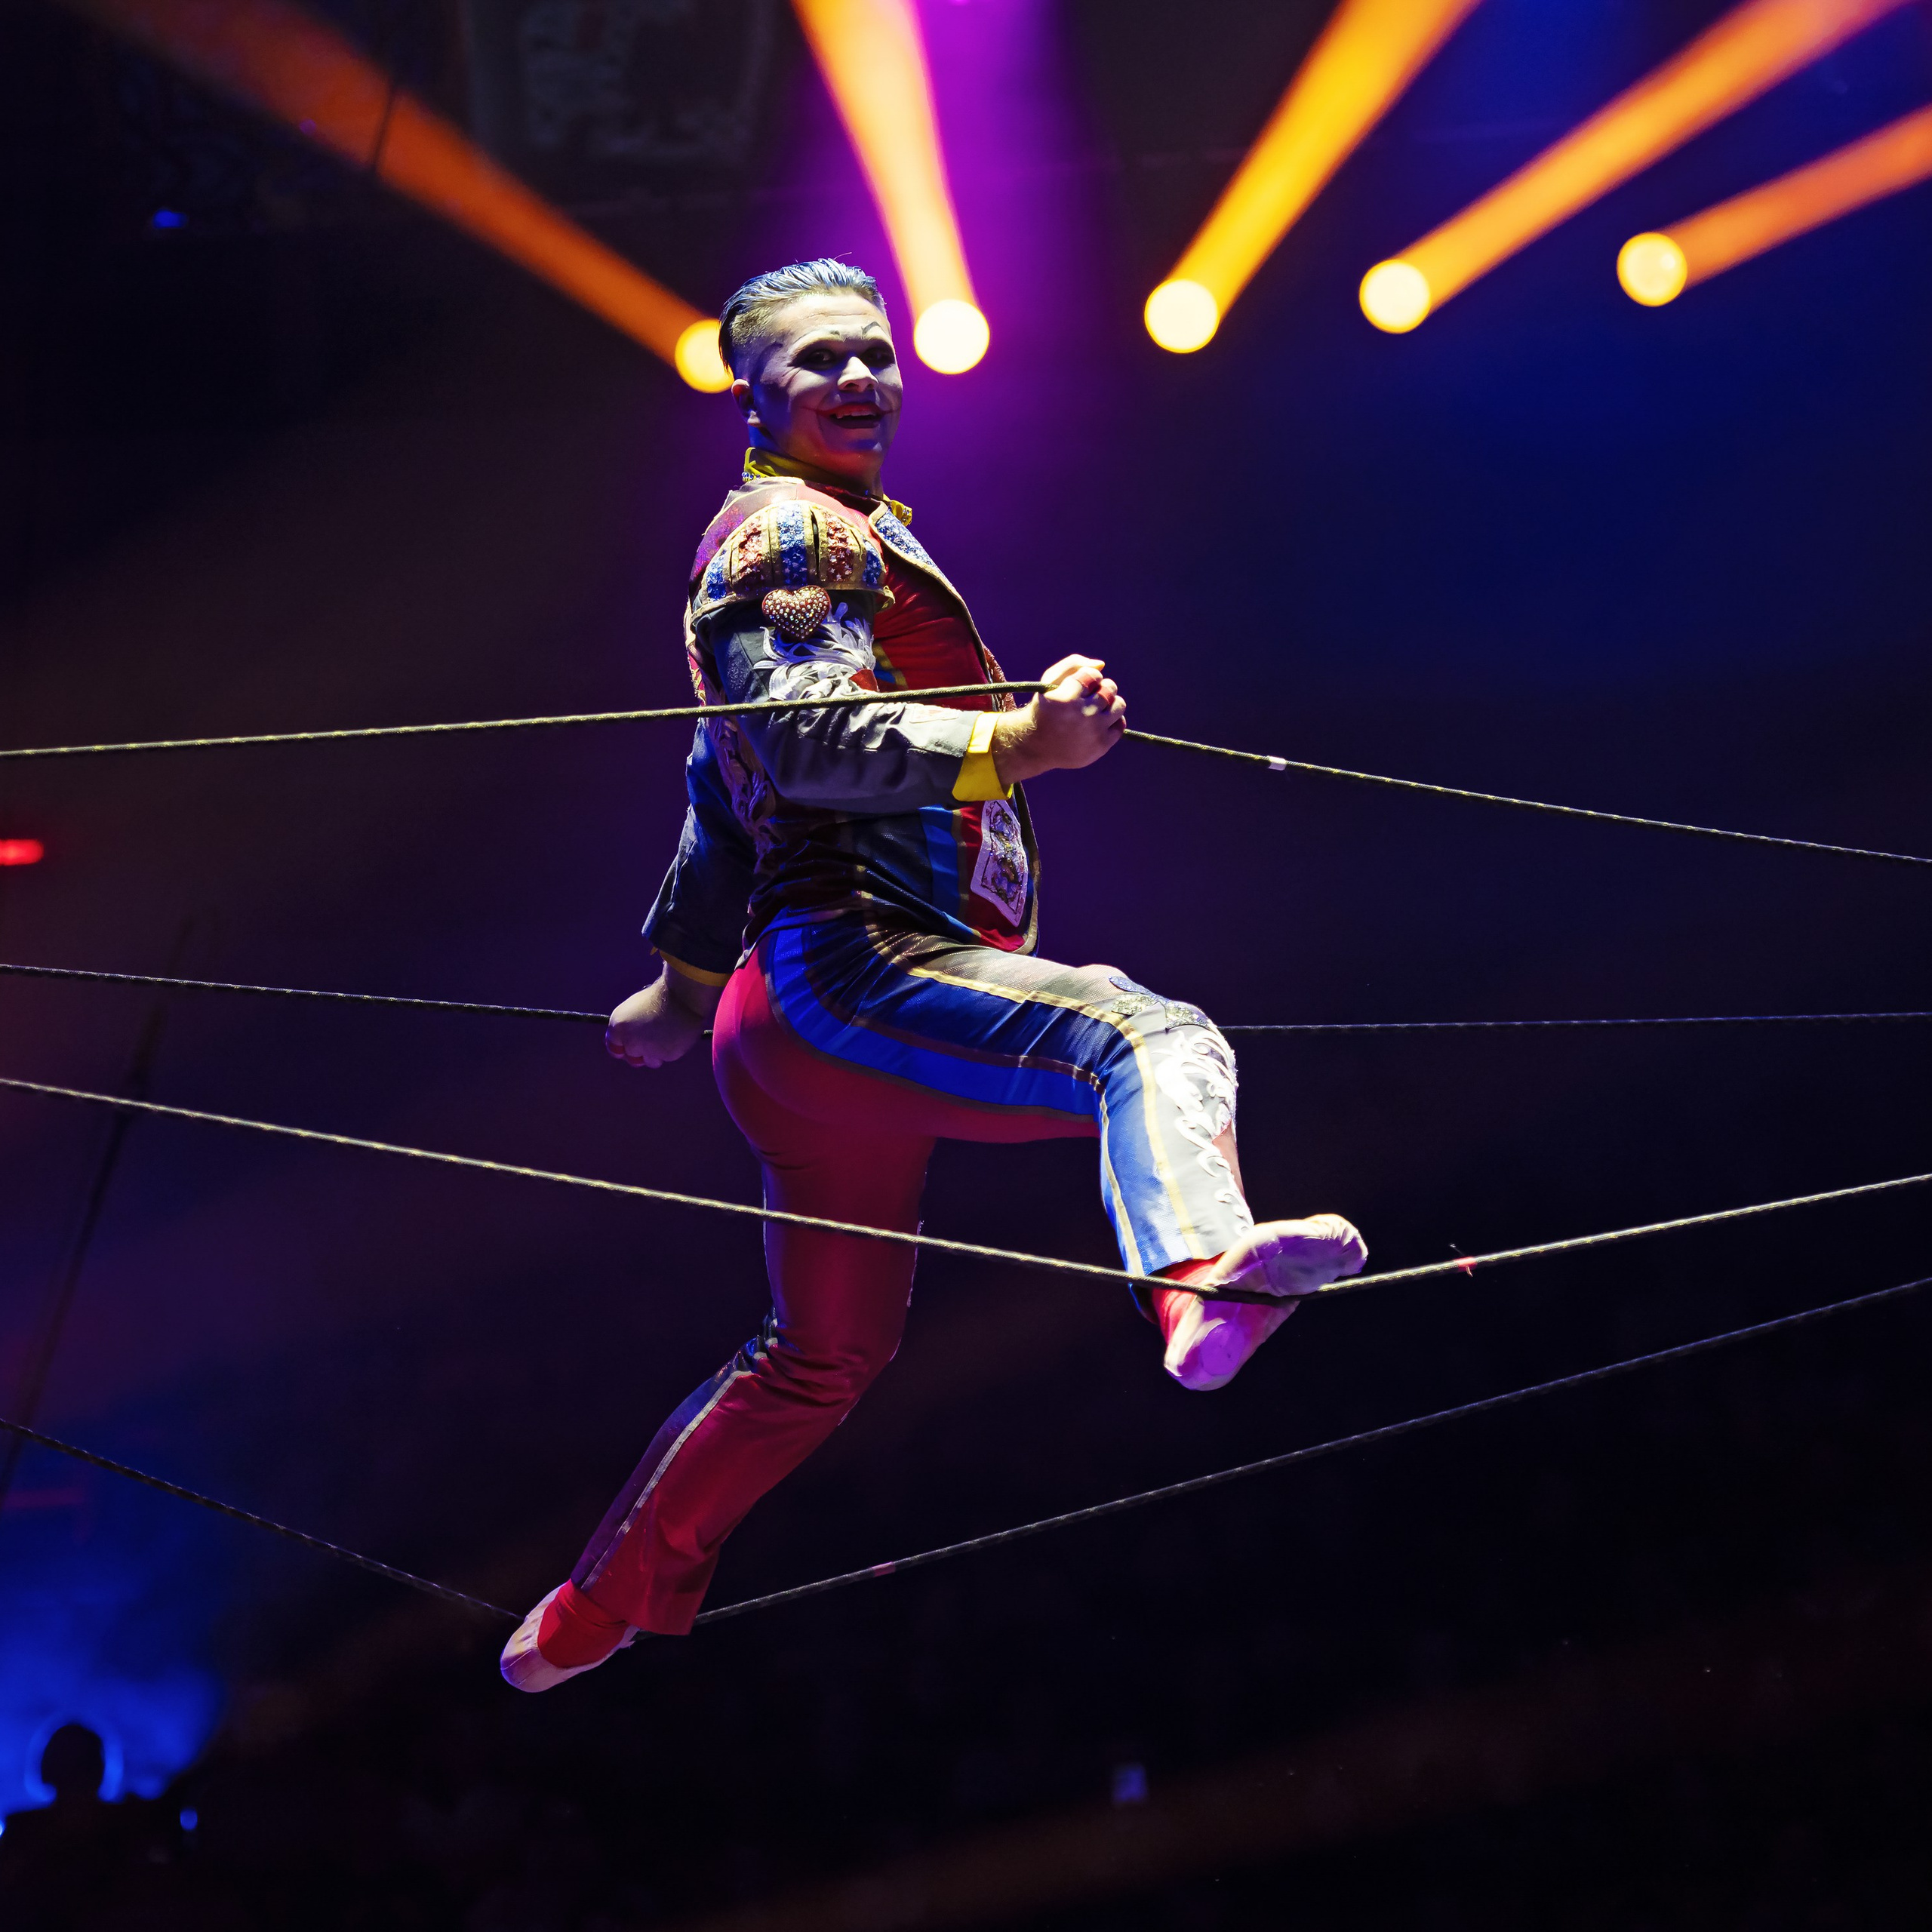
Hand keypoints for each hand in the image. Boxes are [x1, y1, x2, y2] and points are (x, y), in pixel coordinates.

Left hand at [605, 966, 719, 1068]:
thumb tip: (629, 1038)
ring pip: (650, 1061)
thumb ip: (628, 1026)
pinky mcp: (667, 1055)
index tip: (632, 1045)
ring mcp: (649, 1050)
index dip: (624, 1047)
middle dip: (640, 1051)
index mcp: (618, 1026)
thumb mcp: (634, 1008)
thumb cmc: (659, 996)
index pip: (614, 1048)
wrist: (682, 996)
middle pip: (632, 1057)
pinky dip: (672, 1049)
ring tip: (667, 1036)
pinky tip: (677, 1035)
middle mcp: (630, 1041)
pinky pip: (667, 1057)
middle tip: (653, 1039)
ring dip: (656, 1053)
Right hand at [990, 655, 1125, 785]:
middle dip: (1101, 688)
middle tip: (1089, 697)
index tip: (1081, 684)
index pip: (1093, 675)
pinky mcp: (1101, 745)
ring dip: (1110, 703)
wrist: (1036, 747)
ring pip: (1118, 705)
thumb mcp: (1049, 681)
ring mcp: (1093, 732)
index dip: (1089, 677)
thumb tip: (1101, 665)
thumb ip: (1073, 664)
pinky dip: (1113, 720)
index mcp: (1065, 698)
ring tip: (1096, 709)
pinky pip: (1120, 724)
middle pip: (1109, 688)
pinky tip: (1100, 722)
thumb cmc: (1045, 709)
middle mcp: (1081, 715)